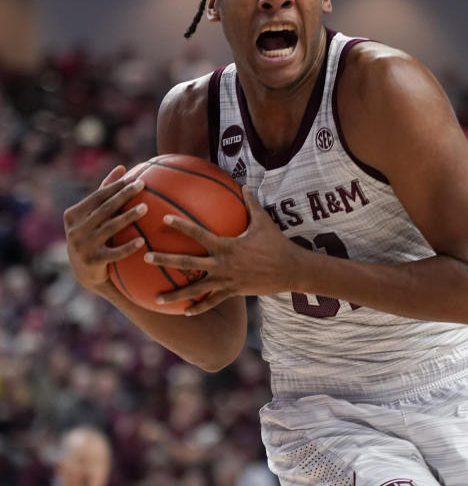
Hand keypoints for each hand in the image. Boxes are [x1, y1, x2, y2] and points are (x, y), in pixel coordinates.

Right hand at [63, 165, 147, 290]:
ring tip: (146, 208)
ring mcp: (82, 246)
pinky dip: (128, 247)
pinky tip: (142, 240)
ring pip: (109, 228)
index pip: (97, 197)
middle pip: (104, 209)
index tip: (134, 178)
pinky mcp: (92, 262)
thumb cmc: (92, 235)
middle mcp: (74, 230)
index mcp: (72, 215)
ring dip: (128, 217)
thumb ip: (105, 192)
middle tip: (142, 185)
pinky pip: (114, 253)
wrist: (84, 271)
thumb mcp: (93, 215)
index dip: (116, 186)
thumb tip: (122, 167)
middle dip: (124, 195)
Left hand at [146, 186, 295, 314]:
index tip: (164, 219)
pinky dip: (198, 308)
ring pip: (195, 289)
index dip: (181, 225)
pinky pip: (212, 302)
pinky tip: (184, 313)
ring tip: (156, 299)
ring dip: (175, 294)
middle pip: (188, 262)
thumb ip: (251, 204)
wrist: (290, 270)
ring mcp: (226, 281)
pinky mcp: (233, 292)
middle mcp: (222, 264)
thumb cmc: (277, 244)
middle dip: (165, 259)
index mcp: (226, 245)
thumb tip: (243, 185)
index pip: (198, 233)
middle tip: (146, 257)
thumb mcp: (264, 222)